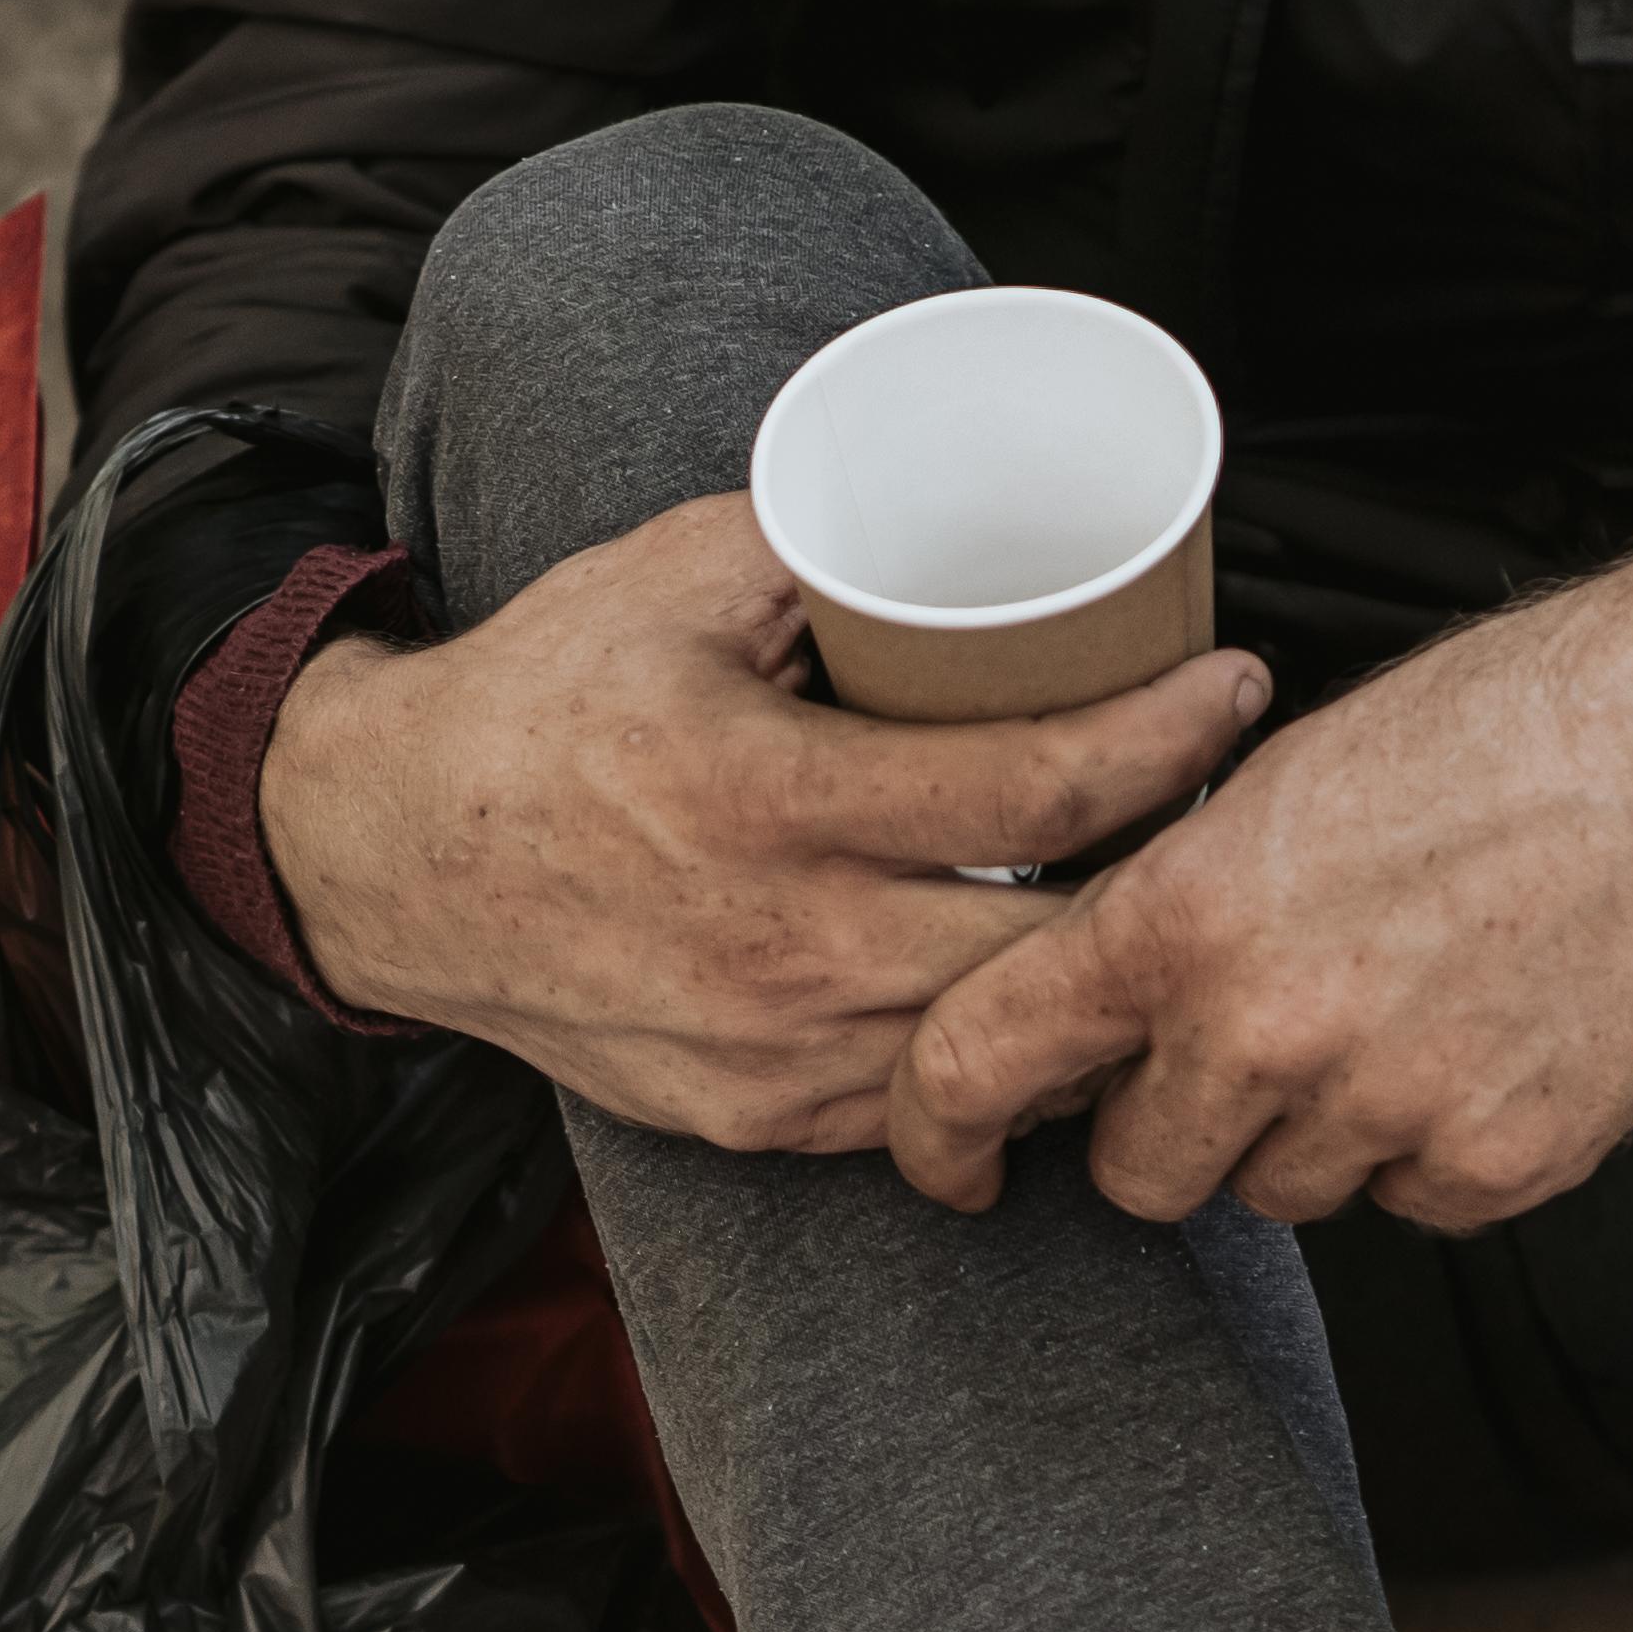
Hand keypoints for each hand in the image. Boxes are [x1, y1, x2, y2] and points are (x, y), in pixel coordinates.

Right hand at [257, 493, 1268, 1152]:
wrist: (397, 864)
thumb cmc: (543, 706)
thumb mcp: (675, 578)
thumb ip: (828, 545)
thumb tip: (980, 511)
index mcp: (775, 798)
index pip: (1042, 783)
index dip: (1169, 737)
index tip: (1235, 691)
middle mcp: (790, 946)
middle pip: (1058, 940)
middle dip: (1161, 873)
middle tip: (1211, 807)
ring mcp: (782, 1053)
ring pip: (1008, 1041)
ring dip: (1089, 977)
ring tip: (1140, 895)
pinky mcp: (767, 1120)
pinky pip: (933, 1105)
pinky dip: (995, 1048)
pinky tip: (1030, 986)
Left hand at [883, 530, 1632, 1226]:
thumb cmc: (1496, 732)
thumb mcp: (1274, 785)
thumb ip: (1170, 911)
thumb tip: (1096, 1014)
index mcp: (1182, 919)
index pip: (983, 1059)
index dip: (943, 1131)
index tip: (953, 1164)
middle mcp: (1267, 1030)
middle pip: (1144, 1173)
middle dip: (1179, 1126)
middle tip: (1259, 1037)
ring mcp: (1385, 1109)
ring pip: (1283, 1191)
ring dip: (1316, 1130)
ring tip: (1402, 1004)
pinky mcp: (1495, 1163)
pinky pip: (1411, 1203)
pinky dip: (1434, 1146)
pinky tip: (1483, 1036)